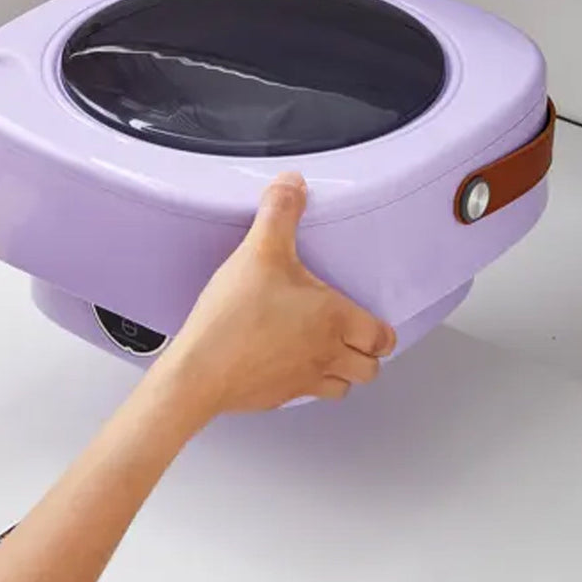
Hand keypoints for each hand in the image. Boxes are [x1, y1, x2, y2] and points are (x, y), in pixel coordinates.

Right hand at [157, 173, 396, 414]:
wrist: (199, 370)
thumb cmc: (234, 318)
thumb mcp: (260, 250)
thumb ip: (279, 212)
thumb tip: (292, 184)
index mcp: (333, 320)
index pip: (382, 337)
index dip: (382, 330)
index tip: (372, 322)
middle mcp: (325, 355)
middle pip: (370, 368)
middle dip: (367, 354)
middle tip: (354, 336)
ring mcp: (302, 382)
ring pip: (343, 387)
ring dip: (341, 371)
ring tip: (326, 350)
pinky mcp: (276, 398)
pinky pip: (306, 396)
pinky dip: (306, 383)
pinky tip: (286, 362)